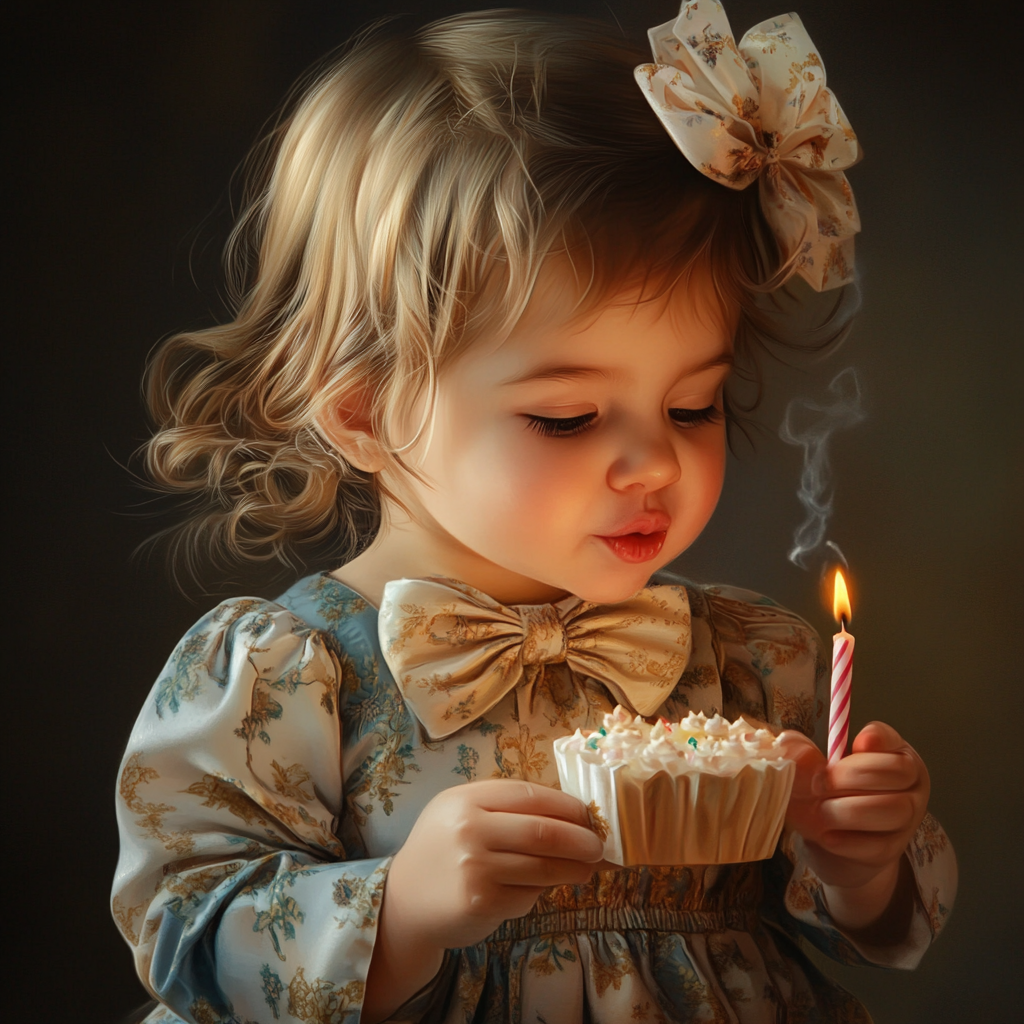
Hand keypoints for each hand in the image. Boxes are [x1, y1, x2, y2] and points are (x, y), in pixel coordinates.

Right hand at [387, 779, 603, 947]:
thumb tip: (570, 814)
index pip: (530, 795)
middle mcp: (469, 829)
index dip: (567, 806)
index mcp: (467, 799)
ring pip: (542, 867)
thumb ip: (506, 808)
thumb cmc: (443, 850)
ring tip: (586, 870)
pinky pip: (527, 896)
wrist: (403, 900)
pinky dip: (540, 893)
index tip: (588, 816)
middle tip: (597, 847)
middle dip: (580, 840)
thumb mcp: (462, 814)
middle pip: (543, 832)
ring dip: (573, 870)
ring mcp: (474, 867)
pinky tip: (539, 889)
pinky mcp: (481, 902)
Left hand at [779, 722, 928, 936]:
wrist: (828, 840)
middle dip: (854, 775)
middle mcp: (908, 783)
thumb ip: (801, 751)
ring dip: (850, 810)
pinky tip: (828, 837)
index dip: (877, 738)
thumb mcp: (807, 766)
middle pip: (898, 772)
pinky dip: (848, 841)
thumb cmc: (822, 792)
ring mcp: (906, 819)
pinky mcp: (894, 851)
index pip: (891, 737)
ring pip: (894, 809)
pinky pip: (879, 845)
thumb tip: (804, 757)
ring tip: (822, 811)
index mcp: (889, 752)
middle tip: (821, 783)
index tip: (854, 744)